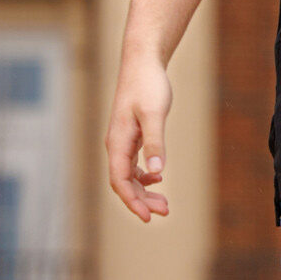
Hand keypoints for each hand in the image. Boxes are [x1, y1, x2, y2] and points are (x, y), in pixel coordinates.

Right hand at [104, 54, 172, 222]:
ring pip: (129, 174)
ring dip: (144, 190)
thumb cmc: (148, 86)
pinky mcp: (131, 134)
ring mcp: (123, 140)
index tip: (148, 217)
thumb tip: (156, 171)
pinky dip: (144, 174)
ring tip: (164, 202)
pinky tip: (158, 176)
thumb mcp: (154, 114)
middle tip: (164, 211)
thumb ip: (155, 142)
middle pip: (124, 182)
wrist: (142, 63)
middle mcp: (116, 144)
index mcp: (118, 142)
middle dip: (142, 200)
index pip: (120, 181)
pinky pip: (132, 163)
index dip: (133, 201)